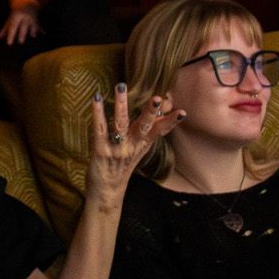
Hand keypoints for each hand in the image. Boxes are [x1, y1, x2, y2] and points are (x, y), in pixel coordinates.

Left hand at [0, 5, 42, 44]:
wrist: (26, 2)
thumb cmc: (16, 14)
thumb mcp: (10, 20)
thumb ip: (5, 29)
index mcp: (16, 16)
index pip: (13, 27)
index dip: (11, 35)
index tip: (9, 44)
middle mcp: (24, 17)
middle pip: (23, 26)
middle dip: (22, 34)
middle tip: (21, 42)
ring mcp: (32, 18)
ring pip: (33, 25)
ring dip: (33, 31)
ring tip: (33, 36)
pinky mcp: (37, 20)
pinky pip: (39, 25)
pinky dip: (41, 30)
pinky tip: (44, 34)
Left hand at [86, 85, 183, 207]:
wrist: (106, 191)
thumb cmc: (121, 167)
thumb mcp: (138, 150)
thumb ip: (147, 133)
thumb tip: (160, 113)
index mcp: (142, 145)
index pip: (160, 131)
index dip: (170, 122)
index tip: (182, 112)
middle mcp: (131, 146)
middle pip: (143, 126)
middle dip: (150, 112)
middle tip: (157, 98)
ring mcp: (116, 148)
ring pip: (120, 124)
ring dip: (121, 105)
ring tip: (121, 87)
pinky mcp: (100, 150)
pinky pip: (99, 129)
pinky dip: (97, 113)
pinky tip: (96, 99)